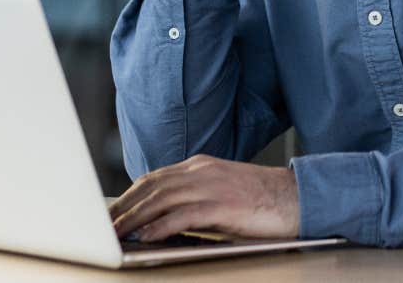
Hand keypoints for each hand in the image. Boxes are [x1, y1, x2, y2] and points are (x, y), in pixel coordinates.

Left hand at [109, 155, 299, 240]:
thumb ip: (194, 198)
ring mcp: (212, 186)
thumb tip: (162, 219)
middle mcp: (202, 171)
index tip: (111, 213)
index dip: (128, 196)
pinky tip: (148, 237)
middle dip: (123, 207)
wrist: (298, 197)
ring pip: (161, 199)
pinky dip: (161, 226)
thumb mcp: (222, 191)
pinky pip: (184, 214)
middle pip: (151, 186)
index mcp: (200, 166)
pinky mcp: (223, 205)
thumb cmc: (261, 200)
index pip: (153, 178)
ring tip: (117, 234)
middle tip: (104, 225)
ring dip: (134, 218)